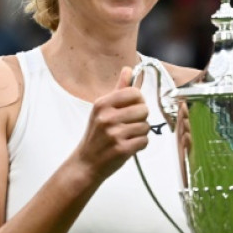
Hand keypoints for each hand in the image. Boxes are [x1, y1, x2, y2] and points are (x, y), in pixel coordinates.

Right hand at [75, 66, 150, 181]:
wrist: (86, 163)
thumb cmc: (97, 135)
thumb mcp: (102, 110)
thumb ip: (118, 90)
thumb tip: (128, 69)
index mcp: (102, 104)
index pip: (135, 93)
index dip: (138, 102)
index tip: (131, 109)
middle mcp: (107, 117)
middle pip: (144, 109)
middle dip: (141, 119)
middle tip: (128, 126)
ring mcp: (114, 134)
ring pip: (146, 126)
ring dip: (140, 133)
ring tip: (127, 137)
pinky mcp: (121, 149)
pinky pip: (144, 141)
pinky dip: (140, 145)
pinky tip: (128, 146)